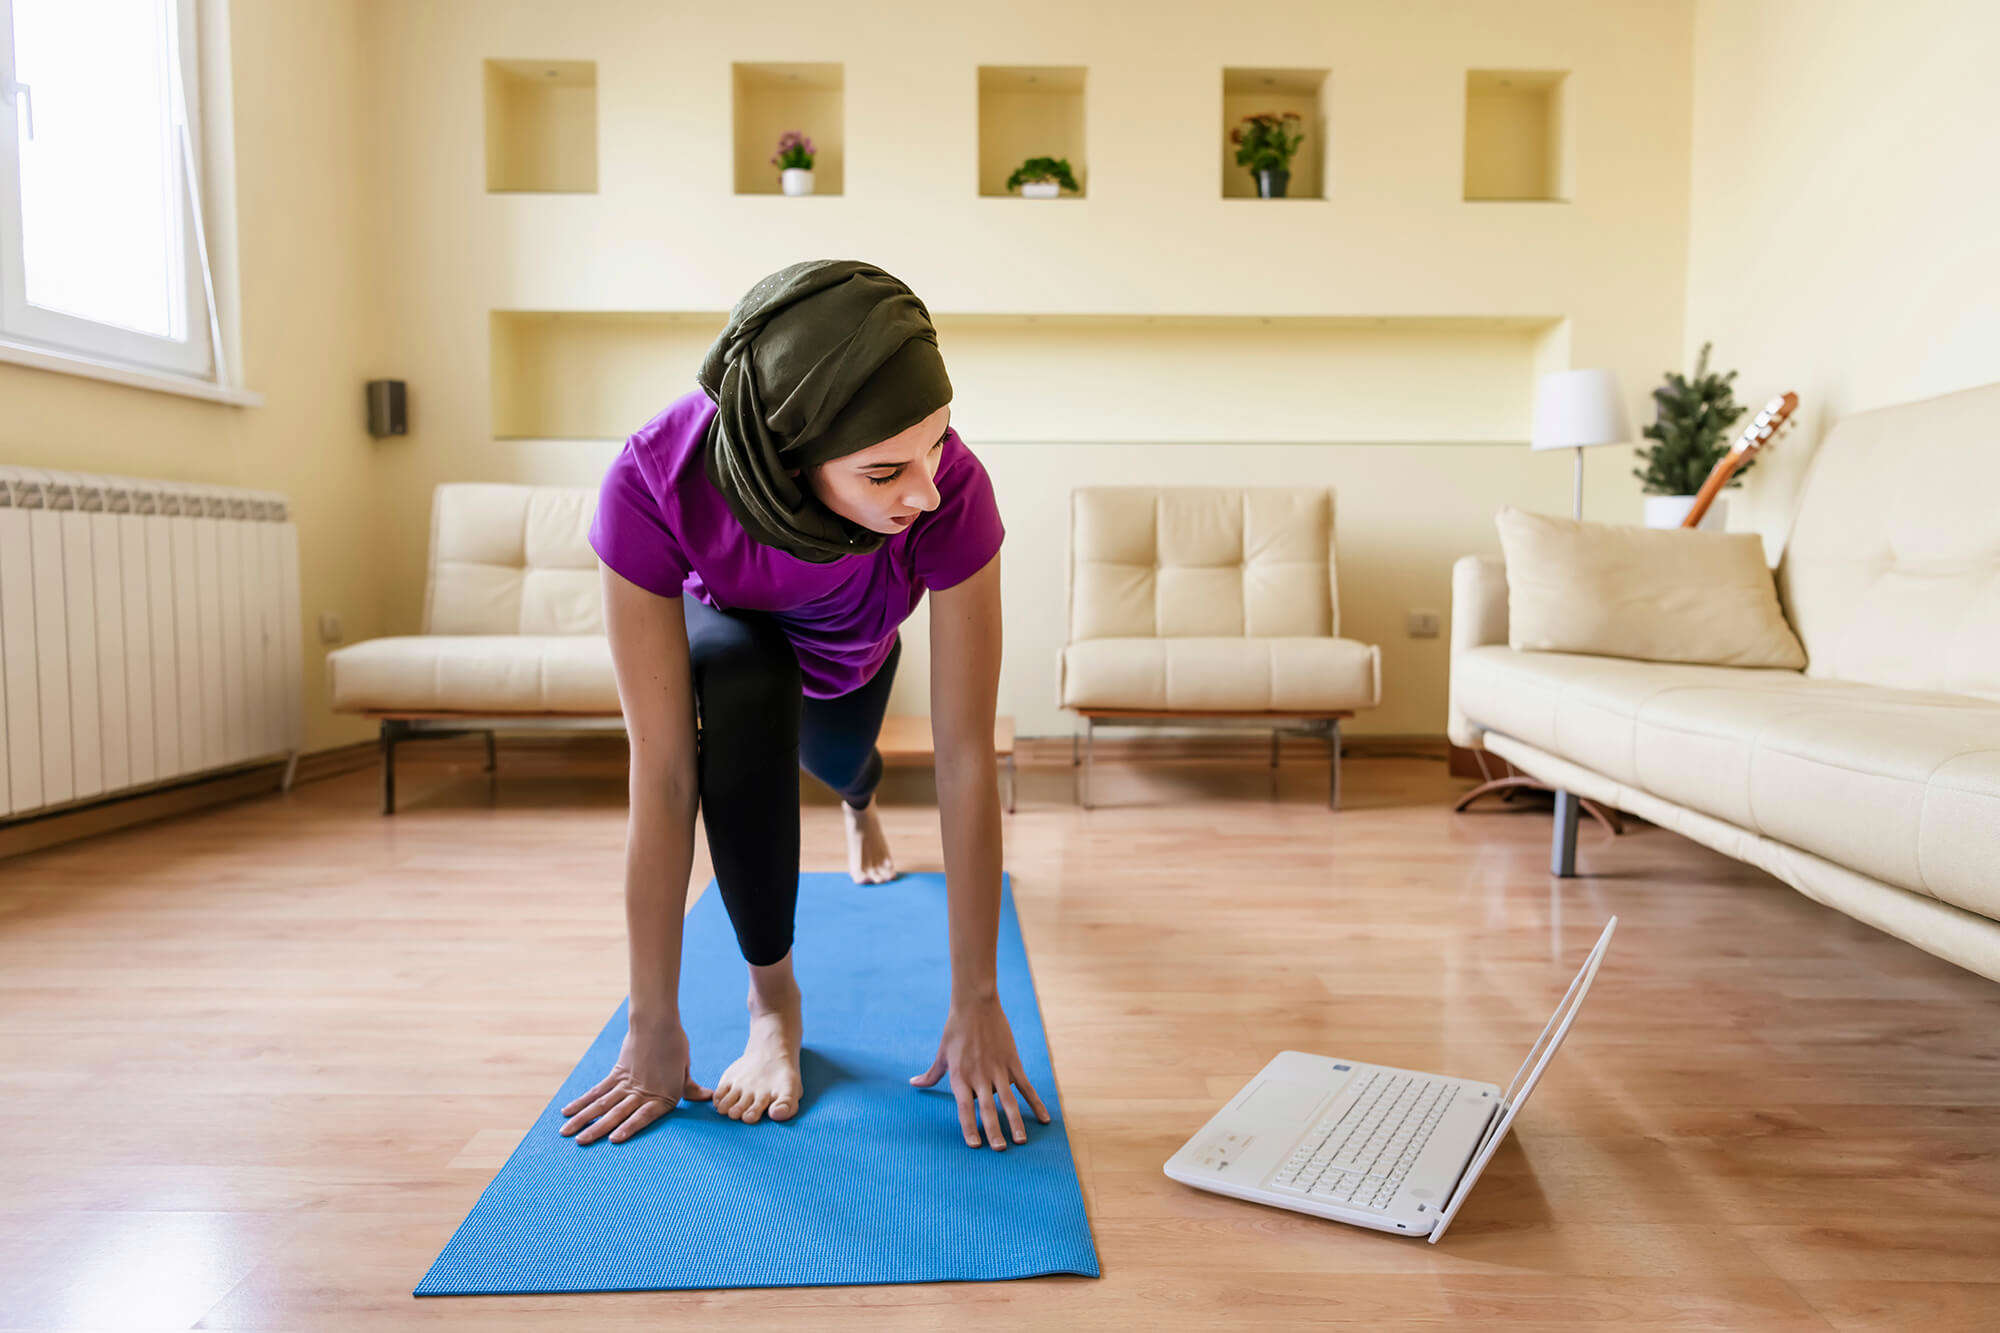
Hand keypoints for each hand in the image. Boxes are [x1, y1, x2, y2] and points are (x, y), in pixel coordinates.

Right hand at [559, 1017, 711, 1144]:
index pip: (644, 1116)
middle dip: (597, 1130)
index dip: (629, 1128)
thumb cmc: (675, 1045)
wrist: (657, 1021)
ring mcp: (626, 1083)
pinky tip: (568, 1111)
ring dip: (584, 1119)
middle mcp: (642, 1091)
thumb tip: (708, 1097)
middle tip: (580, 1143)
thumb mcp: (684, 1069)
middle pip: (617, 1113)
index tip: (613, 1140)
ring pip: (602, 1104)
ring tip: (567, 1133)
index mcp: (663, 1095)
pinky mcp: (616, 1073)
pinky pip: (597, 1090)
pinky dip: (582, 1101)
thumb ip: (690, 1088)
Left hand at [909, 994, 1051, 1149]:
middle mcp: (979, 1076)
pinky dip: (1035, 1103)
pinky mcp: (1013, 1062)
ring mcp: (998, 1070)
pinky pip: (1026, 1087)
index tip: (974, 1145)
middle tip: (999, 1150)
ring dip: (1015, 1122)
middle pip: (987, 1109)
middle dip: (993, 1131)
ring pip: (1008, 1101)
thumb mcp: (941, 1054)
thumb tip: (914, 1085)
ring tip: (1020, 1141)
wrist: (975, 1005)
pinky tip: (1043, 1119)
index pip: (964, 1109)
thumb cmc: (955, 1030)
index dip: (969, 1127)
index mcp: (960, 1077)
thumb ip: (931, 1075)